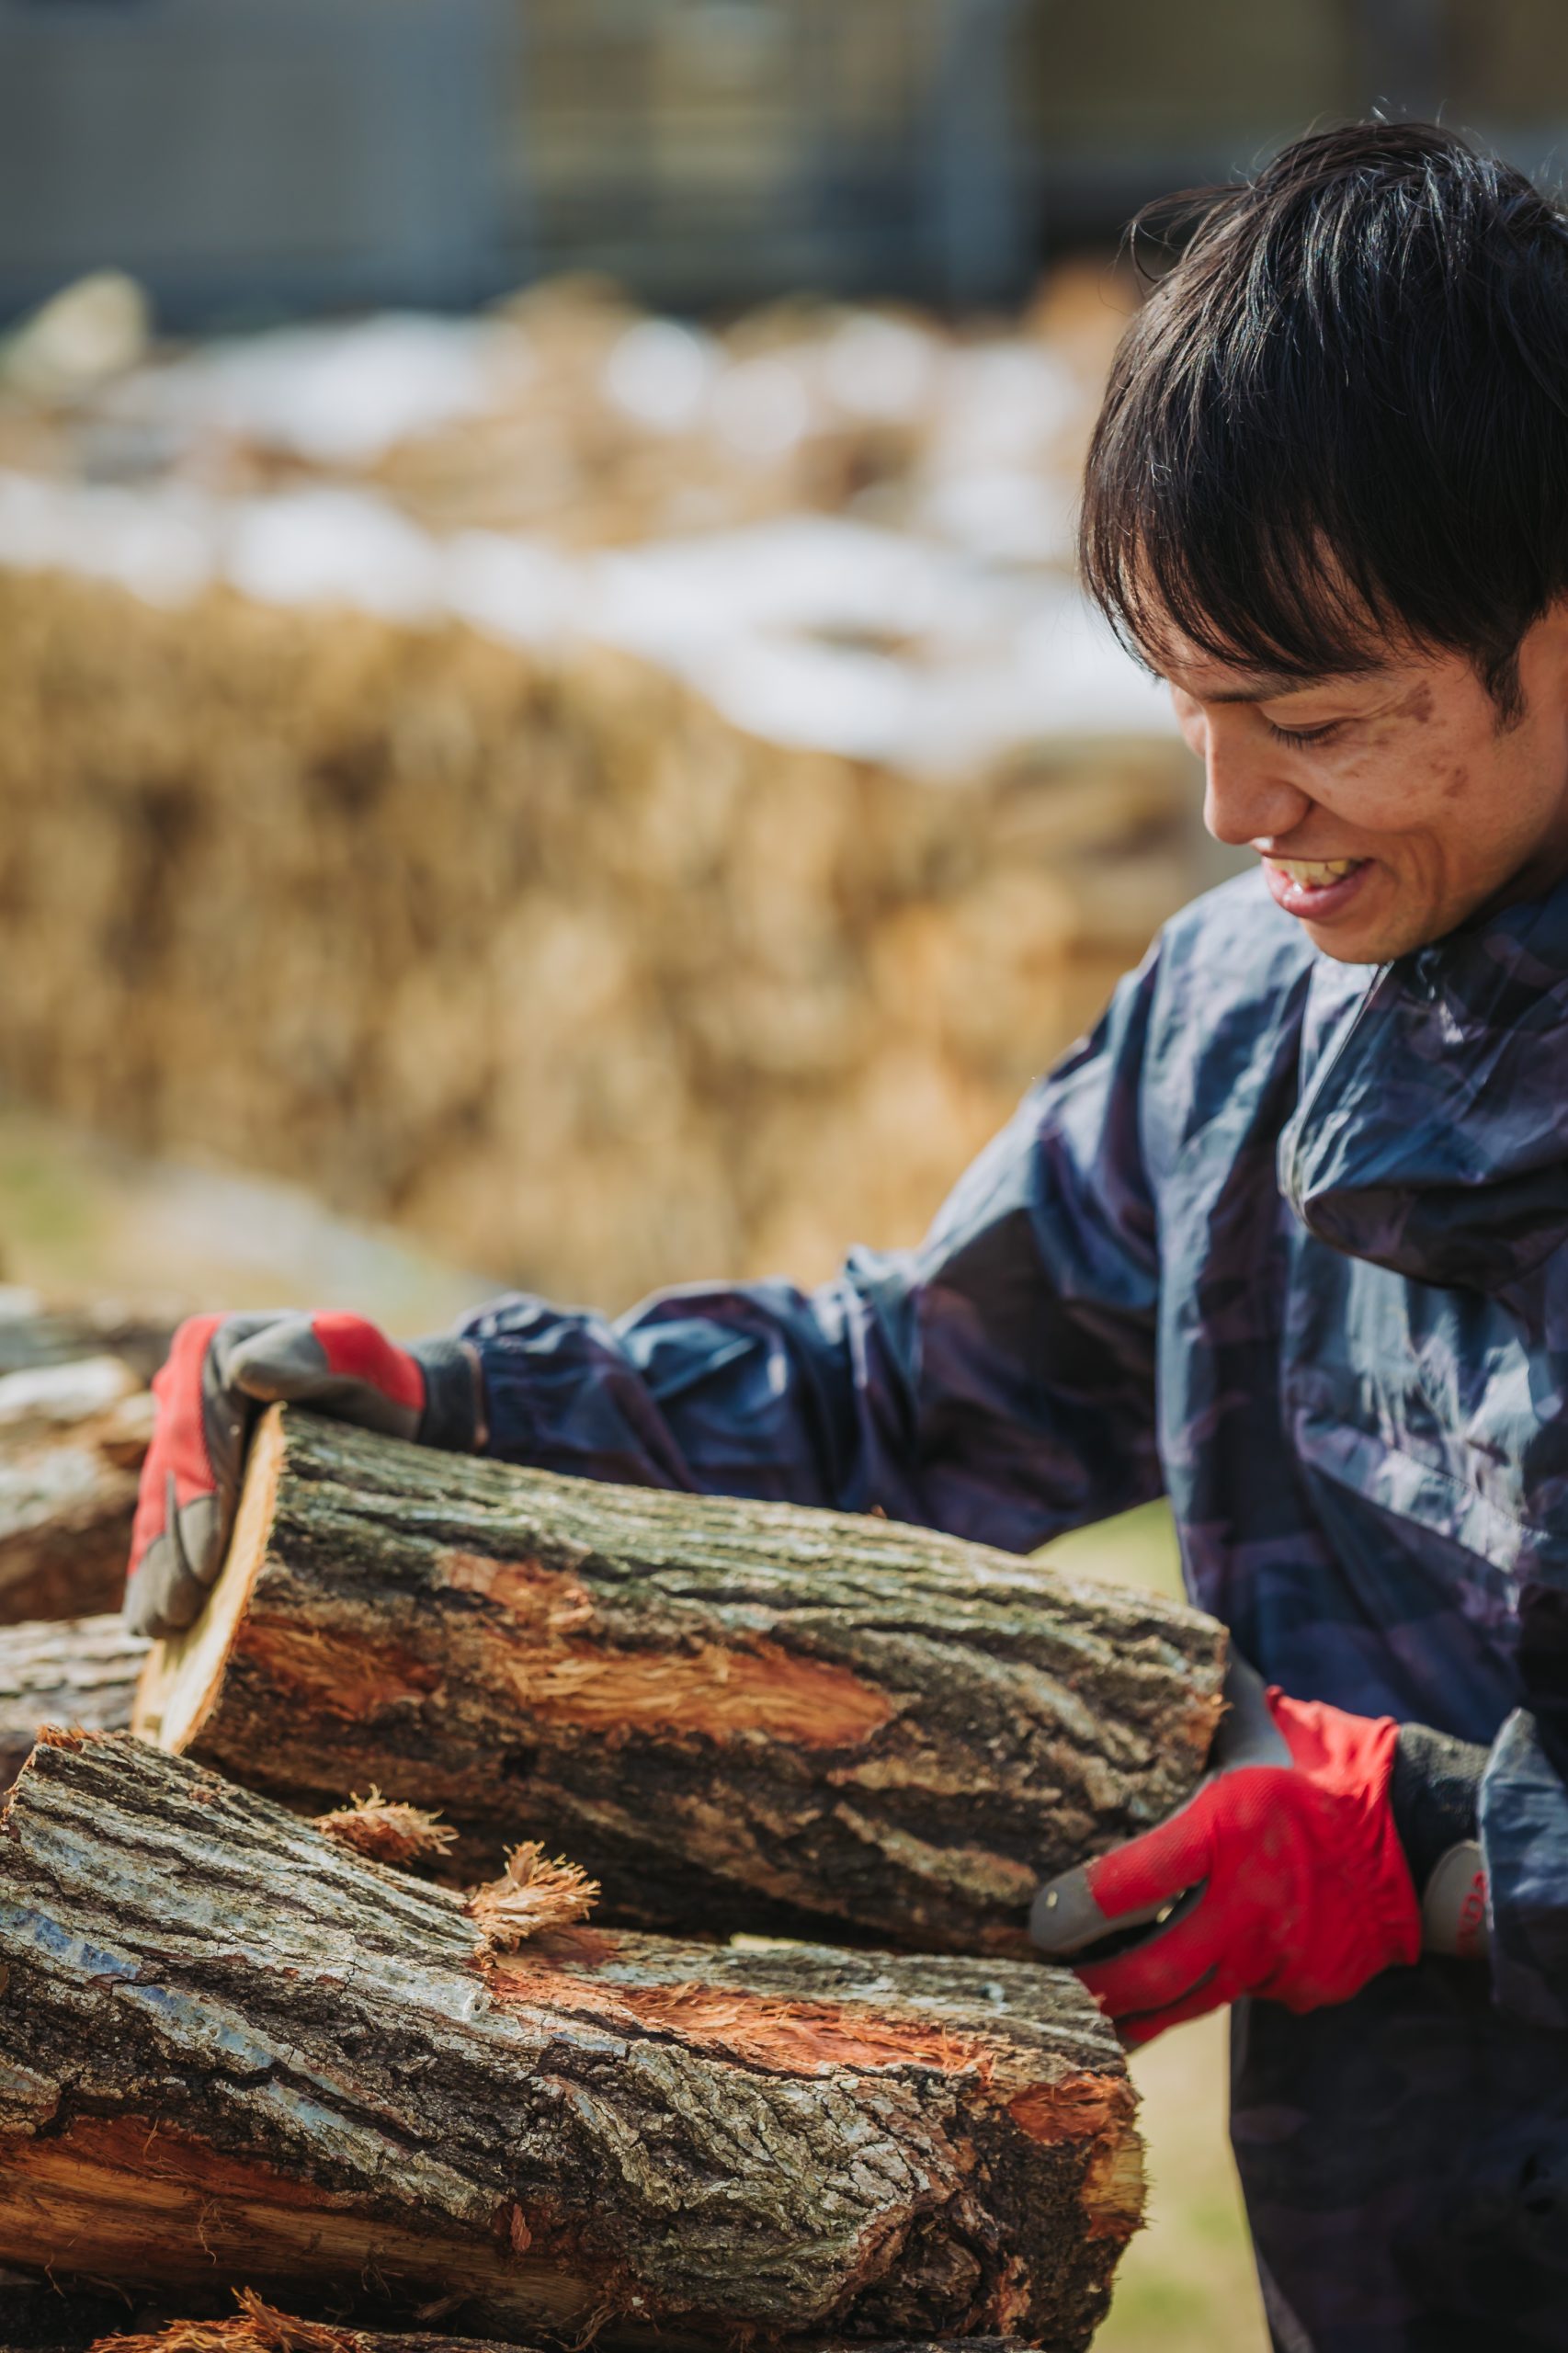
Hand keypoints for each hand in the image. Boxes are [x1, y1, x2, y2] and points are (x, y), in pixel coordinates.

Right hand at [125, 1311, 482, 1638]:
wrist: (391, 1410)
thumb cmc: (380, 1383)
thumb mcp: (363, 1355)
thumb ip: (316, 1350)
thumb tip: (247, 1370)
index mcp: (213, 1347)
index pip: (196, 1426)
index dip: (198, 1493)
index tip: (209, 1556)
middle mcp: (183, 1387)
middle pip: (170, 1472)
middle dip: (173, 1544)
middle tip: (182, 1607)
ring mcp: (181, 1432)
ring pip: (157, 1504)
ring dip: (155, 1567)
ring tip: (162, 1624)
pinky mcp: (188, 1471)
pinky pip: (160, 1521)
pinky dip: (154, 1568)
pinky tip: (149, 1615)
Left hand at [1029, 1658, 1421, 2044]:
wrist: (1417, 1837)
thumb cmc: (1320, 1771)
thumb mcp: (1257, 1732)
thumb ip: (1201, 1711)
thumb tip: (1150, 1642)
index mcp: (1229, 1829)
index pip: (1131, 1885)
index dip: (1074, 1910)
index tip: (1039, 1919)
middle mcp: (1249, 1902)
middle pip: (1150, 1973)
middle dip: (1092, 1988)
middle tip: (1051, 1983)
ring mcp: (1277, 1955)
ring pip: (1186, 2004)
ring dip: (1132, 2014)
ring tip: (1086, 2011)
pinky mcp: (1300, 1988)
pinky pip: (1233, 1999)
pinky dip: (1198, 1994)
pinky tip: (1162, 1990)